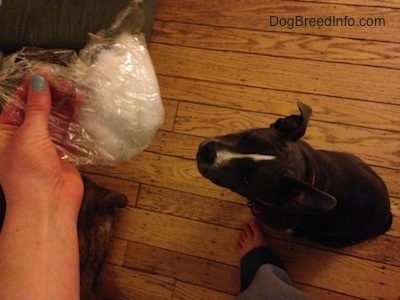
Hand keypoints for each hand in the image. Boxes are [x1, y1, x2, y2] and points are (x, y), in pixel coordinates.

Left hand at [0, 74, 82, 220]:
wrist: (48, 204)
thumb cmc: (28, 174)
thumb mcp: (28, 134)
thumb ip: (37, 107)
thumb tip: (39, 83)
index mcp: (5, 132)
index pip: (17, 102)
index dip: (30, 87)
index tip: (45, 73)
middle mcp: (24, 136)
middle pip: (38, 108)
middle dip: (50, 94)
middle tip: (64, 82)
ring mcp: (44, 144)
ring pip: (54, 117)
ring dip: (64, 104)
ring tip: (76, 90)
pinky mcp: (62, 151)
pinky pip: (68, 130)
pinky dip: (75, 118)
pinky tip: (81, 105)